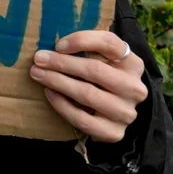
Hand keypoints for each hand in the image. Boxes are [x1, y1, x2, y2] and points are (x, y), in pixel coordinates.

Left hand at [30, 30, 147, 142]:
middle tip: (38, 59)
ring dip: (58, 82)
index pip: (110, 43)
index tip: (58, 44)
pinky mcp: (114, 132)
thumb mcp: (102, 61)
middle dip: (62, 63)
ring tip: (38, 74)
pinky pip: (83, 119)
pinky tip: (49, 93)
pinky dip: (62, 105)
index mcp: (133, 63)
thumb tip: (53, 42)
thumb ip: (87, 49)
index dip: (82, 40)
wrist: (112, 116)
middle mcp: (134, 88)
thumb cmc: (100, 80)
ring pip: (88, 94)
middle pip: (95, 70)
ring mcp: (126, 112)